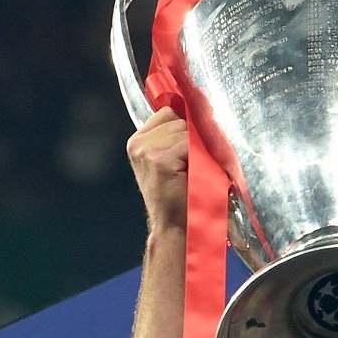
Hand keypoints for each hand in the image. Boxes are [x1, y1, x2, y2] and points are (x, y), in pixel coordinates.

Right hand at [128, 107, 188, 234]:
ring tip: (195, 170)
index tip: (193, 147)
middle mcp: (138, 142)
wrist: (176, 229)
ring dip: (198, 148)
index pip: (168, 112)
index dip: (186, 125)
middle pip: (178, 118)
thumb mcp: (174, 161)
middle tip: (196, 164)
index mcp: (139, 140)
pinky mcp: (158, 159)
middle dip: (194, 137)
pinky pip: (189, 143)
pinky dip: (199, 157)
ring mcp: (145, 150)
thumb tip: (199, 109)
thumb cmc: (181, 197)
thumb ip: (176, 137)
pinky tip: (194, 174)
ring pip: (186, 130)